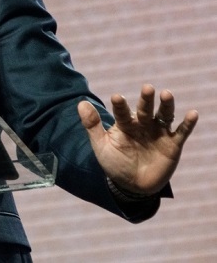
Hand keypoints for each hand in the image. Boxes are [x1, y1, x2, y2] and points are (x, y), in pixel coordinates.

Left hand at [78, 84, 197, 195]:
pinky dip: (188, 124)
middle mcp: (143, 125)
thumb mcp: (101, 146)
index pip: (122, 112)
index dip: (120, 105)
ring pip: (164, 116)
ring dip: (166, 105)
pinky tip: (193, 113)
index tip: (116, 97)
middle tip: (147, 88)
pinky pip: (181, 132)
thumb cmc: (115, 163)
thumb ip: (92, 125)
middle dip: (146, 99)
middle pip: (145, 110)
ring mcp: (159, 133)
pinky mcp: (173, 145)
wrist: (133, 186)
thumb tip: (81, 102)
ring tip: (166, 94)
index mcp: (125, 124)